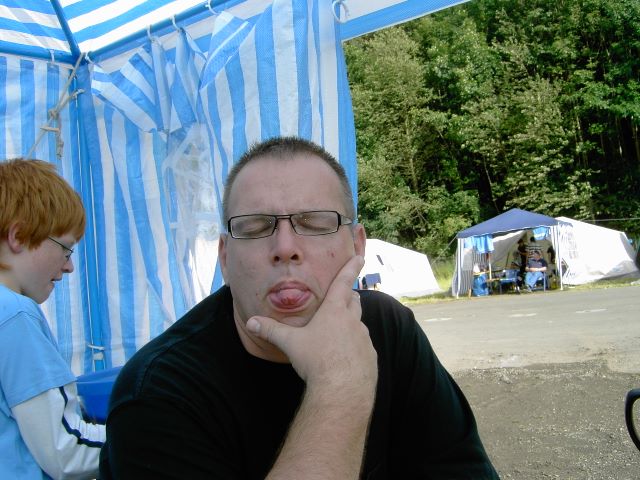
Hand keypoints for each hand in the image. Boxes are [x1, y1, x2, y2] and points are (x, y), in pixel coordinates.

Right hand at [246, 255, 377, 393]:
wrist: (342, 389)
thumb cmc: (316, 360)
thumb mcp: (290, 343)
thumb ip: (270, 330)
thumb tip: (251, 321)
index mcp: (334, 311)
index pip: (344, 282)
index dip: (351, 267)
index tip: (360, 256)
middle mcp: (353, 321)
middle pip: (354, 301)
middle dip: (349, 296)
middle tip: (344, 297)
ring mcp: (364, 339)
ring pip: (360, 324)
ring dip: (351, 324)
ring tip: (339, 334)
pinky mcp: (370, 357)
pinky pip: (364, 346)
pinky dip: (356, 347)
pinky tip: (346, 358)